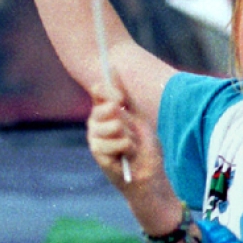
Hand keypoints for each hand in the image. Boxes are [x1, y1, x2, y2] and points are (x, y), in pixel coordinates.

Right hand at [87, 84, 181, 235]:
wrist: (148, 175)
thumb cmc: (144, 147)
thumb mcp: (137, 116)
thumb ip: (124, 94)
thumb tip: (112, 67)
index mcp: (103, 111)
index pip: (99, 90)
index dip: (111, 92)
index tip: (122, 101)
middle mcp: (95, 123)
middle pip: (108, 106)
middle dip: (127, 120)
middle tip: (131, 133)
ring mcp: (94, 138)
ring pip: (115, 125)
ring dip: (130, 137)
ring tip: (130, 147)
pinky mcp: (98, 153)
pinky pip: (118, 142)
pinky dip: (128, 149)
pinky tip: (126, 158)